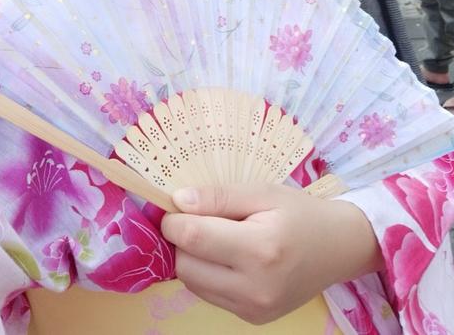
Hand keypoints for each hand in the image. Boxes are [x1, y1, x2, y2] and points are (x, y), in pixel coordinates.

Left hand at [161, 184, 382, 324]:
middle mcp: (255, 288)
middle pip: (185, 265)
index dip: (173, 220)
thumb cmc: (301, 213)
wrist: (339, 248)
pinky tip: (227, 256)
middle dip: (181, 239)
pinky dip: (206, 273)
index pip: (193, 238)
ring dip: (192, 257)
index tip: (175, 206)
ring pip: (191, 283)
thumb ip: (218, 196)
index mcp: (260, 250)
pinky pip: (208, 294)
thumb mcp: (262, 192)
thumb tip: (177, 201)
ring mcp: (253, 309)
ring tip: (216, 236)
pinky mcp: (251, 319)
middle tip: (199, 218)